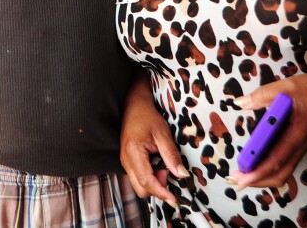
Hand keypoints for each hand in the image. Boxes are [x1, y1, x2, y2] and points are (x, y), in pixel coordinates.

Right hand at [120, 82, 188, 207]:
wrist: (133, 107)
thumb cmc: (147, 117)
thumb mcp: (163, 133)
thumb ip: (171, 155)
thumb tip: (182, 174)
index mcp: (133, 152)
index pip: (146, 181)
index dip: (161, 192)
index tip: (174, 199)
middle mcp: (126, 160)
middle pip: (141, 189)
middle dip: (157, 187)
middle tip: (168, 171)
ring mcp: (125, 162)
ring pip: (139, 185)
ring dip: (154, 182)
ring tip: (162, 165)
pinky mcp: (127, 162)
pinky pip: (138, 178)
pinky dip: (150, 177)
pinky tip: (156, 165)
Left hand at [229, 73, 306, 189]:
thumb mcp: (287, 86)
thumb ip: (262, 95)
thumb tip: (239, 103)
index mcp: (297, 133)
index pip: (277, 159)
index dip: (258, 171)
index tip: (241, 177)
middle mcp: (300, 145)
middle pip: (280, 174)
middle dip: (257, 180)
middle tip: (234, 179)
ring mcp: (301, 147)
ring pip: (283, 172)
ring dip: (262, 176)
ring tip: (242, 173)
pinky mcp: (301, 145)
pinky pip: (285, 163)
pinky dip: (269, 168)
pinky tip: (256, 161)